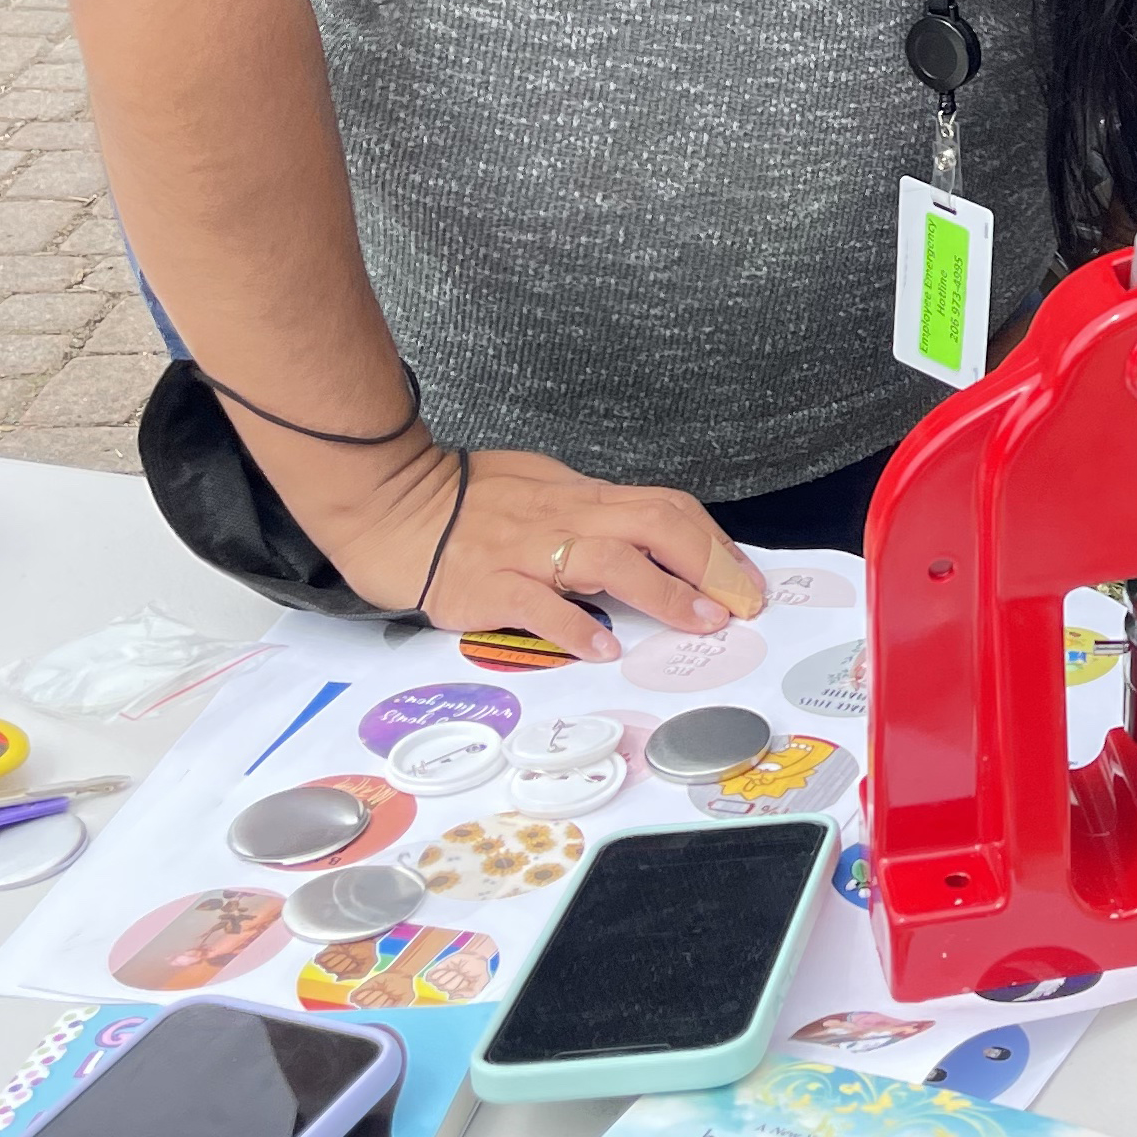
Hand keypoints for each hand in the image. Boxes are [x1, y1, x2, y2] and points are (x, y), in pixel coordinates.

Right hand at [318, 444, 767, 658]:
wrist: (392, 501)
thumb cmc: (463, 498)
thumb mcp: (542, 488)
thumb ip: (588, 513)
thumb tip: (639, 535)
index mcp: (582, 495)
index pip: (666, 508)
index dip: (713, 542)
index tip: (745, 577)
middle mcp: (566, 517)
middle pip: (657, 525)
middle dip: (710, 564)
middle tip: (745, 603)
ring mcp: (528, 550)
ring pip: (612, 559)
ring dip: (666, 591)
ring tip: (703, 622)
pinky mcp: (489, 584)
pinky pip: (539, 603)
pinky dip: (576, 625)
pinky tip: (604, 647)